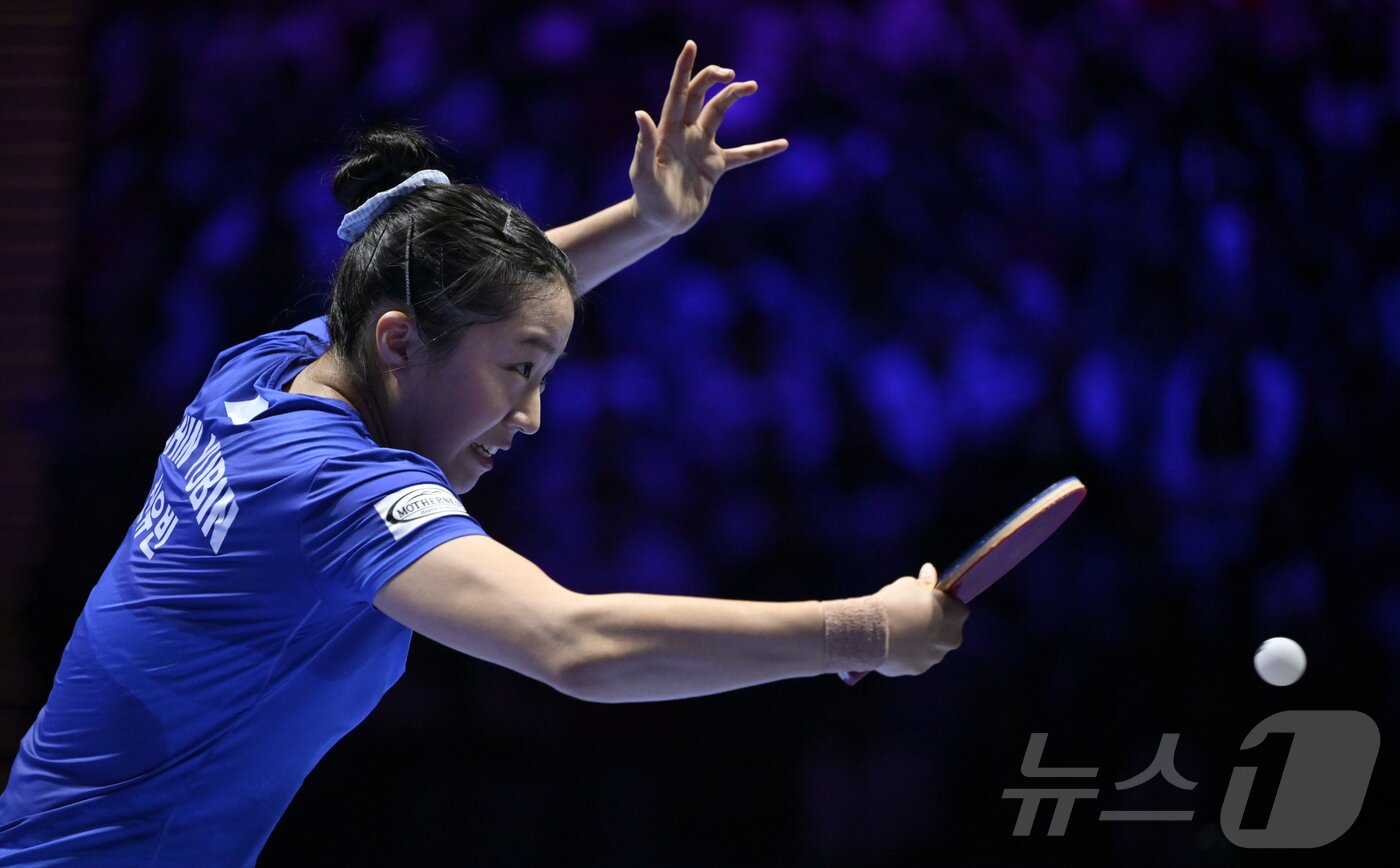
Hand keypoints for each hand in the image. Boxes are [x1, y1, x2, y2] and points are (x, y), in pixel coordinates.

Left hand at [629, 40, 788, 236]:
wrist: (660, 222)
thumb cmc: (647, 198)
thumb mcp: (643, 173)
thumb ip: (645, 144)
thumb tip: (641, 113)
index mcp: (668, 131)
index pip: (678, 93)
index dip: (684, 69)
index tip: (692, 45)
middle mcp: (685, 133)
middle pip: (701, 96)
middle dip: (714, 79)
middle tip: (731, 74)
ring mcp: (702, 148)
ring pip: (720, 114)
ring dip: (734, 97)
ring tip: (753, 85)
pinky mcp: (715, 166)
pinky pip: (744, 155)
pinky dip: (762, 149)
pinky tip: (782, 144)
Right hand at [875, 563, 968, 676]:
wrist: (873, 630)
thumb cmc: (895, 602)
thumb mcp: (910, 584)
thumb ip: (924, 582)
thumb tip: (930, 571)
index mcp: (957, 614)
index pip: (957, 607)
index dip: (942, 603)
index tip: (927, 600)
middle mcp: (952, 638)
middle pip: (946, 630)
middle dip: (934, 624)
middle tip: (911, 615)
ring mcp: (936, 656)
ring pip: (930, 646)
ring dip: (920, 640)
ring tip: (897, 630)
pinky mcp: (919, 669)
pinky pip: (914, 658)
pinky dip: (906, 653)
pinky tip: (891, 643)